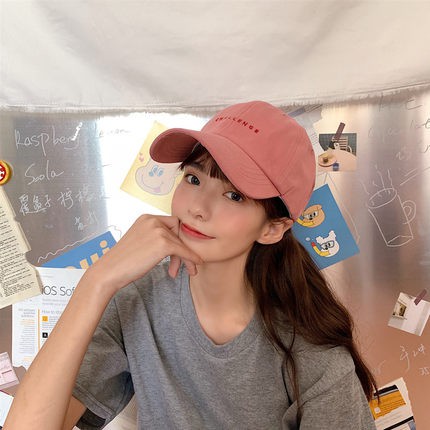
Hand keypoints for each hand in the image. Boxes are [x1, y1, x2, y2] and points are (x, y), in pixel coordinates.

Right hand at [87, 215, 202, 292]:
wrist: (109, 271)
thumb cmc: (123, 261)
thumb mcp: (141, 241)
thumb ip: (156, 237)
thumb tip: (178, 244)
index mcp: (147, 218)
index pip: (172, 224)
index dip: (176, 239)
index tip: (175, 254)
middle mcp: (153, 220)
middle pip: (178, 233)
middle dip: (180, 249)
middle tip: (177, 266)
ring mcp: (158, 231)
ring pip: (181, 243)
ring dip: (184, 258)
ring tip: (177, 272)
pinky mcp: (163, 244)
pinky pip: (184, 250)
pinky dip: (191, 258)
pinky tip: (194, 265)